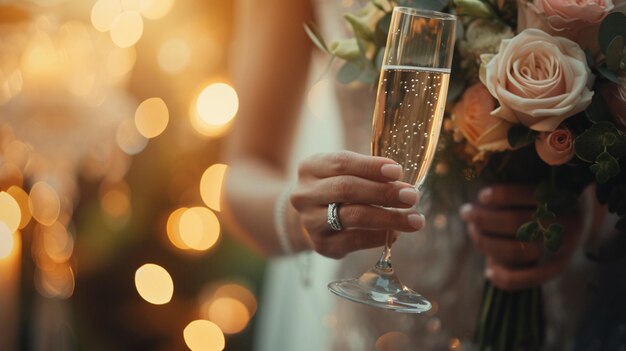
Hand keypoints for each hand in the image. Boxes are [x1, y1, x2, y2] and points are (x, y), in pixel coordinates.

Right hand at [290, 151, 424, 258]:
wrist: (311, 218)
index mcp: (310, 167)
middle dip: (383, 192)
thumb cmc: (336, 188)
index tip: (398, 171)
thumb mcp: (342, 172)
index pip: (341, 163)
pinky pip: (355, 240)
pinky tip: (396, 233)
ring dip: (388, 217)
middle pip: (347, 189)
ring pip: (353, 216)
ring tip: (414, 219)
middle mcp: (305, 194)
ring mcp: (310, 221)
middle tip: (412, 196)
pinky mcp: (321, 245)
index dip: (371, 167)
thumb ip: (367, 172)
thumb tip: (403, 184)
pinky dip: (379, 236)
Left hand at [460, 184, 582, 290]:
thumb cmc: (544, 198)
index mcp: (562, 194)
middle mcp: (567, 222)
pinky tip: (489, 273)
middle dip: (483, 218)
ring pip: (515, 250)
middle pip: (515, 222)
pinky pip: (531, 277)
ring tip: (472, 230)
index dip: (502, 195)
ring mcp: (564, 246)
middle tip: (466, 212)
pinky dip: (507, 278)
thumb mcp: (540, 183)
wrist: (578, 221)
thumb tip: (482, 197)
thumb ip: (518, 187)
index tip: (482, 195)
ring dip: (485, 242)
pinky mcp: (560, 266)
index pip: (528, 194)